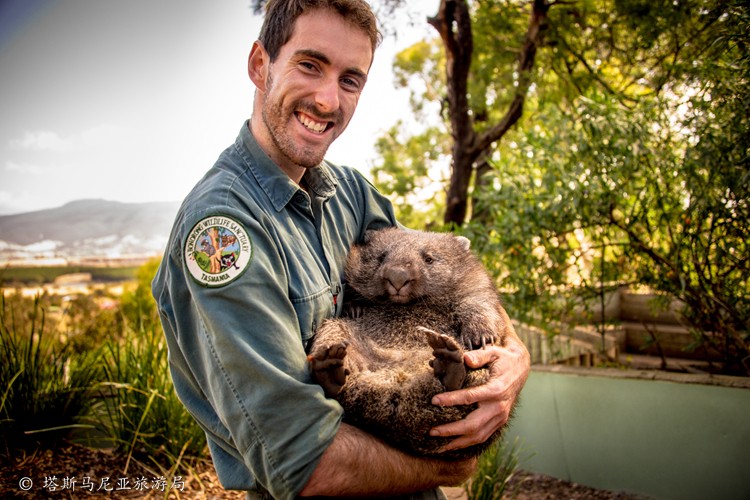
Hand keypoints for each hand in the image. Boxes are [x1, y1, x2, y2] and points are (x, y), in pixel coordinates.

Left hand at [428, 332, 529, 451]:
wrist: (521, 369)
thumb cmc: (504, 359)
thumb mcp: (494, 352)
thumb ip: (479, 356)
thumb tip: (465, 359)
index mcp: (496, 389)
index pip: (470, 398)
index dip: (451, 400)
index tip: (434, 401)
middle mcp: (499, 407)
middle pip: (473, 425)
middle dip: (451, 430)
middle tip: (431, 431)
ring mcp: (500, 417)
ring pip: (478, 435)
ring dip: (458, 442)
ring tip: (439, 445)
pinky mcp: (500, 421)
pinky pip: (483, 436)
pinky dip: (468, 442)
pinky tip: (453, 444)